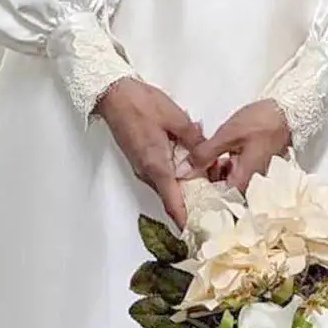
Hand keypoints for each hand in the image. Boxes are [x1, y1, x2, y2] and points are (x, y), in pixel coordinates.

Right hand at [96, 78, 203, 227]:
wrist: (113, 95)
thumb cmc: (141, 104)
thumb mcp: (176, 118)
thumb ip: (194, 140)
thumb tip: (207, 156)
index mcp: (157, 165)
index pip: (173, 202)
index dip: (185, 220)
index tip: (198, 232)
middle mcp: (147, 172)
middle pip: (171, 198)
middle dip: (191, 206)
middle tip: (214, 207)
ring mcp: (142, 166)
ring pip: (166, 186)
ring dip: (184, 190)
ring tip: (209, 186)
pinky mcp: (141, 158)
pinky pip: (161, 175)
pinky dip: (176, 178)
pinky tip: (191, 167)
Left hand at [190, 99, 290, 194]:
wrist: (288, 112)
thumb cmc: (260, 123)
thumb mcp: (227, 136)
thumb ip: (203, 155)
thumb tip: (182, 172)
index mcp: (243, 183)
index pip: (214, 200)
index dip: (197, 192)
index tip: (184, 181)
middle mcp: (250, 187)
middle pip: (220, 192)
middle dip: (204, 177)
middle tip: (189, 163)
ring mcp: (254, 179)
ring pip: (226, 182)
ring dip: (213, 170)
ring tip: (200, 154)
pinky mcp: (255, 169)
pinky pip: (235, 173)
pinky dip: (224, 165)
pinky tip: (216, 152)